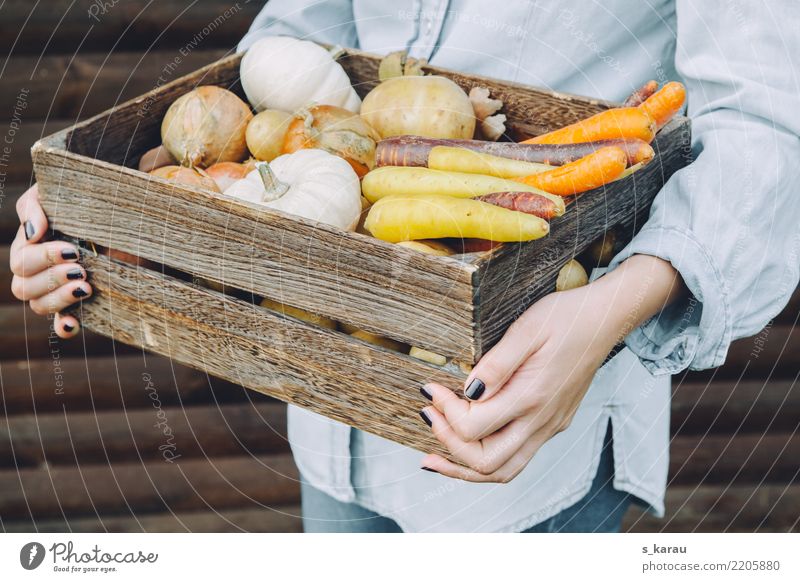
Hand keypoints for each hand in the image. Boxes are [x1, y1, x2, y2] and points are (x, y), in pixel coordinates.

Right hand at [9, 184, 90, 337]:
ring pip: (39, 306)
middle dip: (51, 279)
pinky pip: (61, 325)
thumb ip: (35, 205)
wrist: (130, 214)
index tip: (72, 250)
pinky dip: (63, 327)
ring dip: (59, 299)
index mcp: (31, 246)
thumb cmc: (88, 198)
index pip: (20, 262)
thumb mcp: (60, 192)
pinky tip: (73, 324)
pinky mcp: (81, 302)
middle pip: (24, 288)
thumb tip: (33, 233)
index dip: (42, 259)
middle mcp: (40, 270)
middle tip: (81, 270)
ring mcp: (60, 288)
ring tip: (86, 287)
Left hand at [419, 255, 682, 482]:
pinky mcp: (551, 425)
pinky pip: (514, 459)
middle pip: (487, 462)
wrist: (604, 319)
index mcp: (533, 396)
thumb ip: (496, 364)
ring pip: (502, 471)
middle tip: (428, 415)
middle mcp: (542, 420)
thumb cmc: (565, 318)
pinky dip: (484, 462)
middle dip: (449, 445)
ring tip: (433, 456)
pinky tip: (464, 449)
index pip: (476, 428)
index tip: (430, 388)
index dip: (446, 412)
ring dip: (464, 467)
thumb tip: (468, 391)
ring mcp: (549, 427)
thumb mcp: (526, 329)